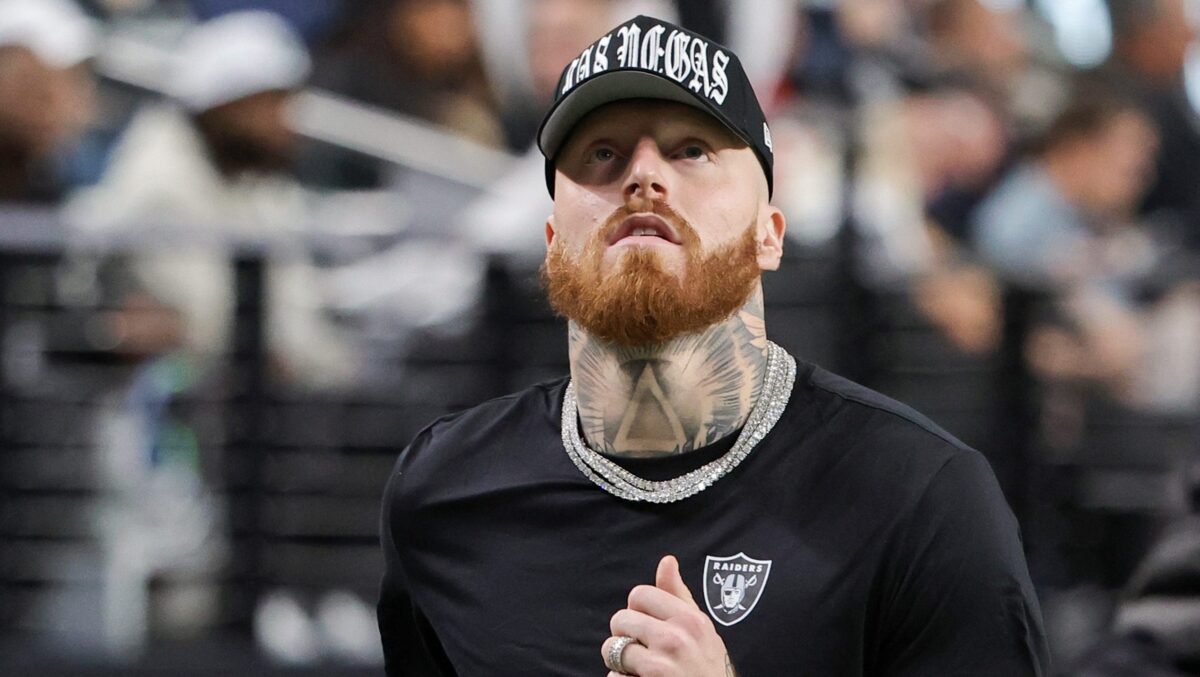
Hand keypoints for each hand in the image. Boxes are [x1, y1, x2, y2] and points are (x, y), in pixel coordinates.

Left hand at [602, 555, 735, 676]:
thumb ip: (679, 597)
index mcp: (691, 619)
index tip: (648, 628)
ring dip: (620, 664)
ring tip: (640, 671)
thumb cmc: (706, 671)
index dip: (637, 611)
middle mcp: (678, 637)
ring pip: (612, 649)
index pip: (640, 593)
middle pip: (621, 618)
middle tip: (642, 653)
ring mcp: (662, 664)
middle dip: (624, 636)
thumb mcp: (702, 632)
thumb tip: (667, 560)